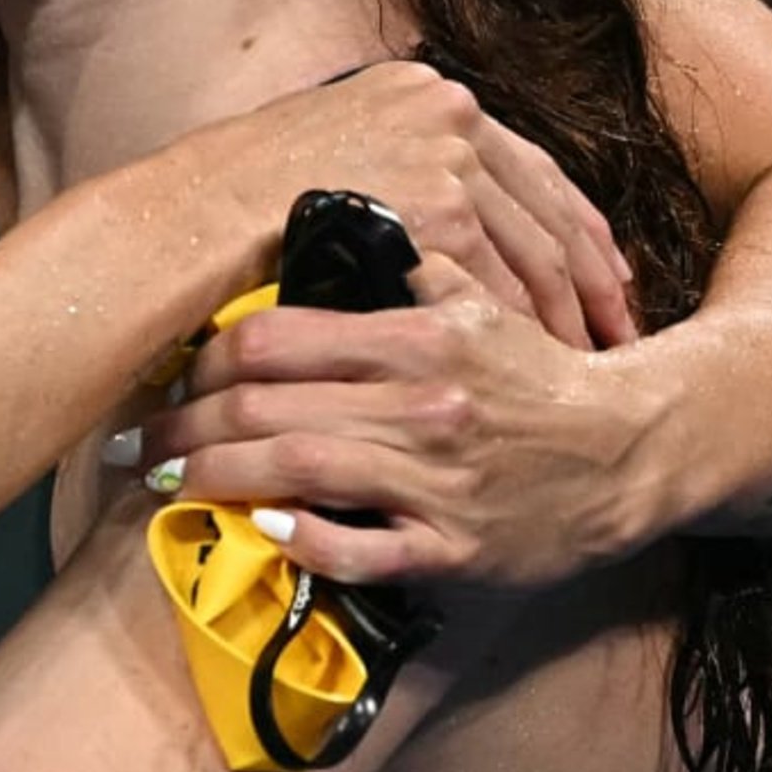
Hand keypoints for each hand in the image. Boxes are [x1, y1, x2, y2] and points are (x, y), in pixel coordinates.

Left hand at [126, 254, 657, 588]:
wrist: (631, 452)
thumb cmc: (541, 377)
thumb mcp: (480, 306)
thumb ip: (413, 267)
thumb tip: (346, 222)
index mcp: (418, 340)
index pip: (280, 338)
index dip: (208, 359)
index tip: (171, 374)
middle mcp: (422, 407)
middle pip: (272, 408)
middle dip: (190, 426)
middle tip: (140, 441)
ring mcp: (437, 481)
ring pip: (302, 472)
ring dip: (223, 479)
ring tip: (171, 483)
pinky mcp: (456, 547)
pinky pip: (364, 550)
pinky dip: (306, 541)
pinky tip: (264, 528)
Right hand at [192, 64, 639, 351]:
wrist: (197, 216)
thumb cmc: (245, 203)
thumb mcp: (336, 157)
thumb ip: (397, 169)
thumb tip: (449, 214)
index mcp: (425, 92)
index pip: (528, 166)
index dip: (574, 227)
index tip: (605, 276)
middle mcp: (446, 109)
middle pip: (548, 206)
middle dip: (591, 278)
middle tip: (620, 329)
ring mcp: (446, 153)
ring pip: (537, 248)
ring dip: (569, 313)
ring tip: (589, 362)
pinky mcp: (437, 204)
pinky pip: (501, 281)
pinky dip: (526, 329)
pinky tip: (539, 366)